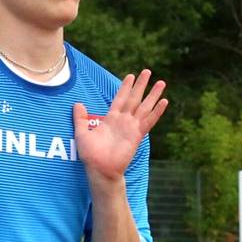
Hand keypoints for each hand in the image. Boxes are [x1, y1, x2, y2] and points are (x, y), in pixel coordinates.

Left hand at [73, 70, 167, 184]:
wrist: (100, 170)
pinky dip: (157, 112)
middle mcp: (123, 121)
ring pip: (144, 107)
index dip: (125, 87)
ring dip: (153, 95)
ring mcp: (131, 127)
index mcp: (111, 118)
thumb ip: (80, 118)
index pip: (120, 98)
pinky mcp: (137, 135)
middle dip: (141, 85)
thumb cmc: (90, 155)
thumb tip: (77, 103)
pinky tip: (164, 102)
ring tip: (161, 82)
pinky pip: (149, 121)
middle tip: (147, 71)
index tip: (130, 76)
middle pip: (134, 98)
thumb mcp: (81, 132)